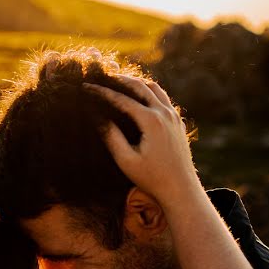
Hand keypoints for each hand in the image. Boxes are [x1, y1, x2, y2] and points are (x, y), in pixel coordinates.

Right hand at [83, 76, 200, 206]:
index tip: (86, 86)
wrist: (181, 191)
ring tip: (120, 83)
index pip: (122, 99)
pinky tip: (139, 99)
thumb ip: (111, 136)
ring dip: (137, 83)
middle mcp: (165, 114)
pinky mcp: (178, 123)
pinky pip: (163, 100)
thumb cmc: (152, 179)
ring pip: (155, 89)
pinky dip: (149, 93)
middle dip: (119, 80)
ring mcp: (175, 117)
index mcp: (152, 121)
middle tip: (102, 77)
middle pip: (140, 85)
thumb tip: (98, 116)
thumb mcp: (126, 160)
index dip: (102, 91)